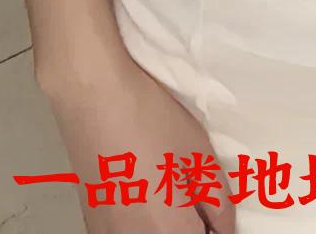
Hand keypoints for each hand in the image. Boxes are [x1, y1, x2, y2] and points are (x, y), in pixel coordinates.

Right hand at [40, 47, 237, 233]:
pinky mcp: (92, 223)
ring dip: (165, 223)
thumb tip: (224, 228)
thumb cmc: (148, 118)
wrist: (93, 94)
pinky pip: (128, 231)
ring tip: (166, 186)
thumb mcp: (198, 155)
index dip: (214, 226)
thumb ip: (218, 203)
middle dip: (190, 224)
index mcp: (167, 231)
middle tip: (193, 193)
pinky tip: (142, 187)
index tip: (213, 209)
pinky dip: (142, 220)